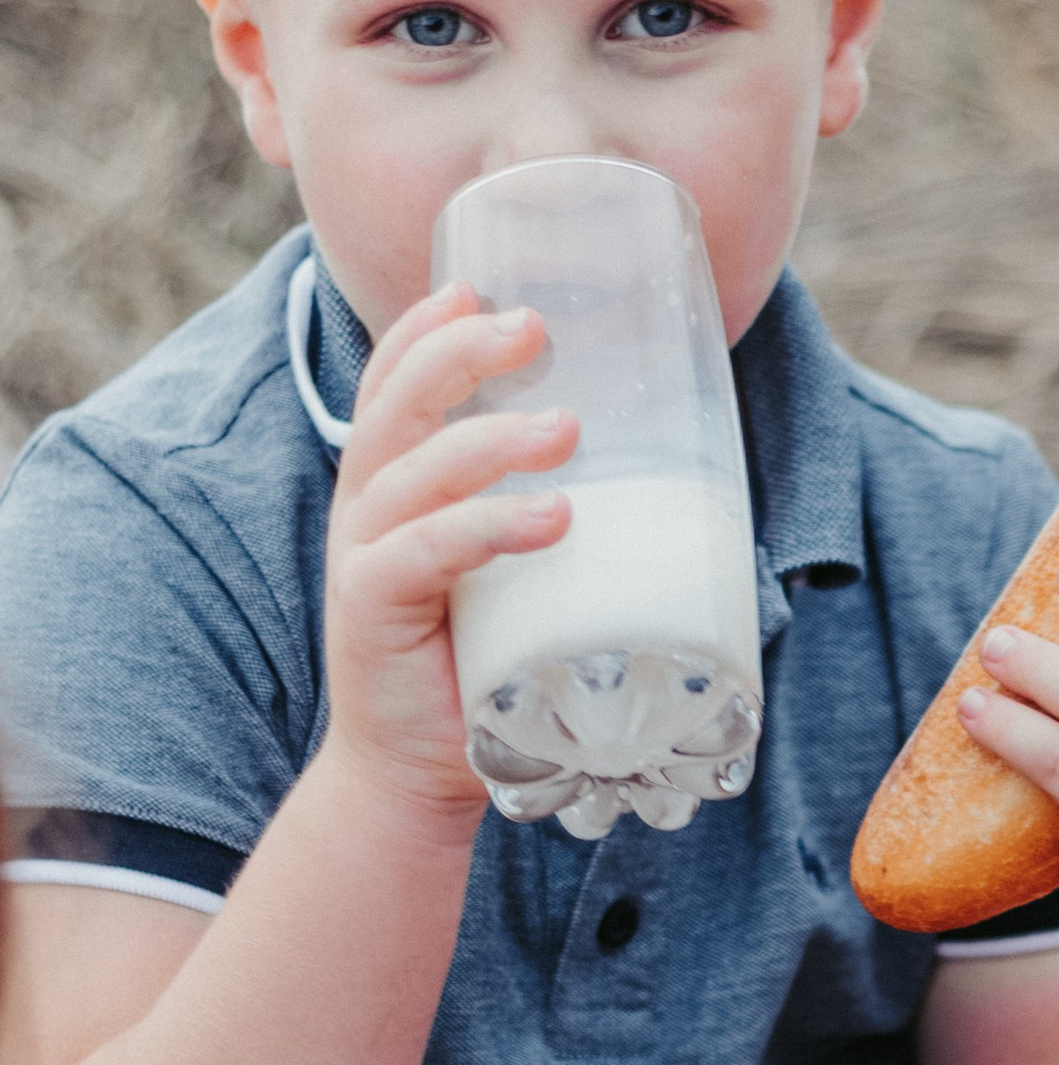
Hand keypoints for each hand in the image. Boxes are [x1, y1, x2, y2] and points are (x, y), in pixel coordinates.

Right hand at [319, 281, 576, 834]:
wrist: (416, 775)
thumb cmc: (479, 670)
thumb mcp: (520, 582)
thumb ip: (558, 528)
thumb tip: (686, 498)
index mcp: (394, 488)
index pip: (395, 386)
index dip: (427, 330)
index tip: (478, 289)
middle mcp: (368, 509)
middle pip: (398, 403)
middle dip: (459, 353)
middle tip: (532, 328)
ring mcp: (364, 557)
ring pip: (415, 470)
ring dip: (491, 439)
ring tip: (566, 426)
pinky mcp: (371, 609)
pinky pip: (426, 552)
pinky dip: (488, 526)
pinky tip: (553, 517)